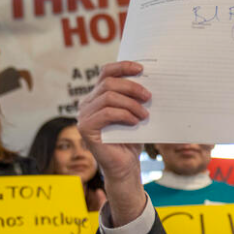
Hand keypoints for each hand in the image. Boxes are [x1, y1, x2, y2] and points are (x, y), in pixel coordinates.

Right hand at [78, 61, 150, 225]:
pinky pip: (106, 113)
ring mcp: (84, 115)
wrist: (126, 166)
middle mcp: (87, 103)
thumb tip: (150, 79)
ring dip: (131, 104)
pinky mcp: (85, 128)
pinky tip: (135, 122)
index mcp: (97, 95)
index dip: (123, 67)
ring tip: (145, 115)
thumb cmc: (132, 139)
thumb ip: (135, 97)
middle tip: (149, 97)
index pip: (106, 72)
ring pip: (108, 97)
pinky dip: (124, 115)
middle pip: (108, 83)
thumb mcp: (135, 113)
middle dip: (132, 87)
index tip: (142, 69)